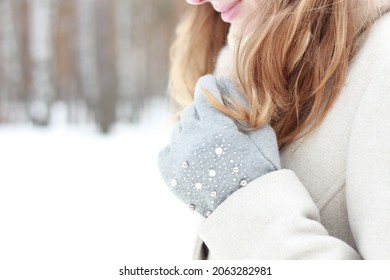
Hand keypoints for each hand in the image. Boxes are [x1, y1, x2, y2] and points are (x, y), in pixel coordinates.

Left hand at [158, 75, 279, 216]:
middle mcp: (193, 141)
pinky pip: (167, 149)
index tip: (213, 83)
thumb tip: (225, 84)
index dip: (210, 85)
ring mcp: (178, 158)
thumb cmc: (260, 172)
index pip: (205, 91)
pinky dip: (178, 148)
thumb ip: (243, 106)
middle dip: (204, 111)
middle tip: (217, 121)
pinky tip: (192, 156)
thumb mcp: (262, 134)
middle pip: (191, 110)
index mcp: (217, 130)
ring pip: (179, 129)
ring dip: (192, 130)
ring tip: (207, 143)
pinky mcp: (169, 174)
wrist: (247, 211)